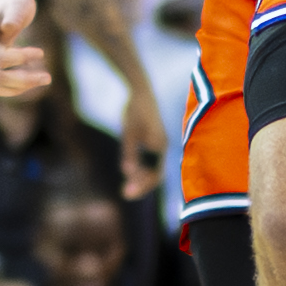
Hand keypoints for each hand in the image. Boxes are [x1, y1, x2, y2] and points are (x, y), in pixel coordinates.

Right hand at [0, 0, 50, 96]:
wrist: (6, 2)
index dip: (22, 58)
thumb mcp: (19, 4)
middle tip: (48, 78)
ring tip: (42, 80)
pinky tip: (32, 81)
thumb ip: (14, 15)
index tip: (41, 52)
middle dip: (23, 80)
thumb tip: (7, 28)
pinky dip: (13, 88)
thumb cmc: (15, 2)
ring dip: (18, 88)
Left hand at [119, 84, 167, 200]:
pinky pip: (149, 160)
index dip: (142, 186)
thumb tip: (126, 172)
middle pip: (155, 174)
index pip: (155, 175)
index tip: (127, 194)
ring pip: (152, 167)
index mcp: (160, 147)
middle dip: (141, 185)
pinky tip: (128, 171)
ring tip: (125, 187)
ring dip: (140, 178)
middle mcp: (161, 147)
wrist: (140, 91)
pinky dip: (141, 169)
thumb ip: (129, 152)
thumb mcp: (130, 133)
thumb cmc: (135, 111)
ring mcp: (158, 143)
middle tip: (124, 193)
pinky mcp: (152, 139)